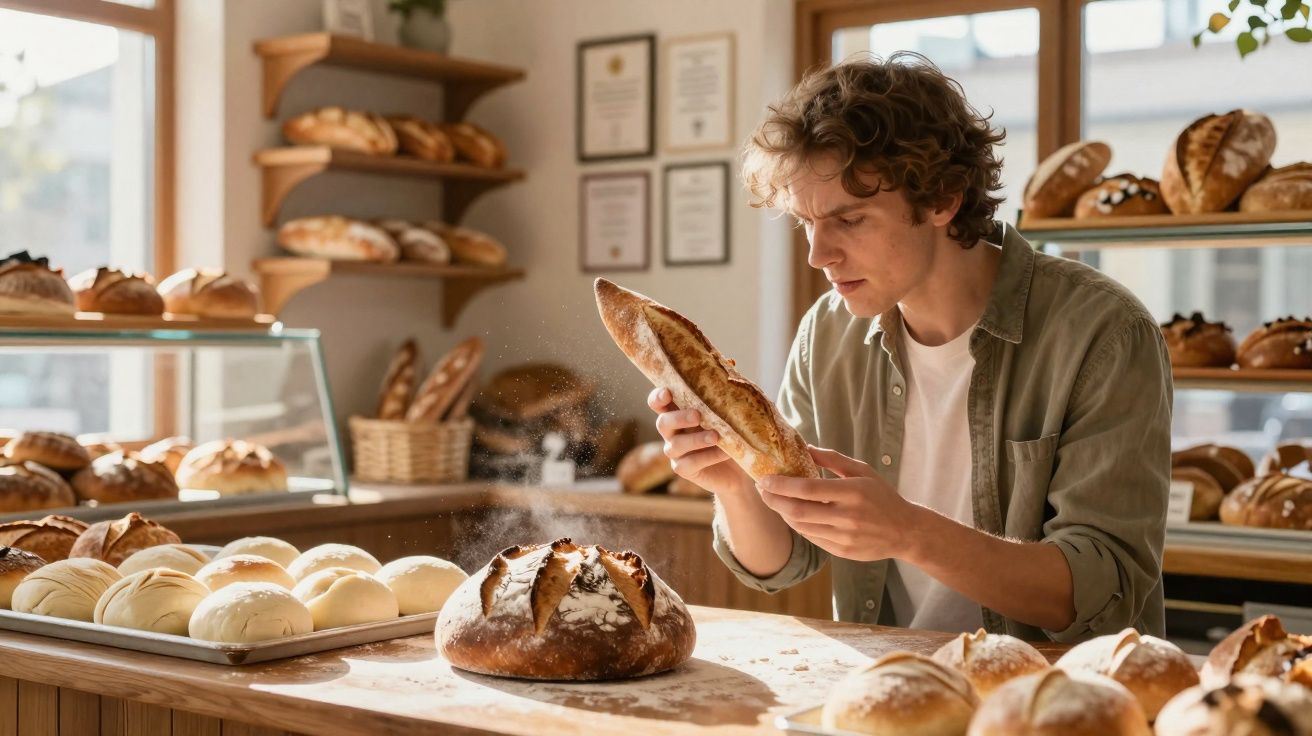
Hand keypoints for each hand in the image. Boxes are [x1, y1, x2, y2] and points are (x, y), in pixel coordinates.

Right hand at [647, 387, 751, 496]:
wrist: (744, 463)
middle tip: (697, 415)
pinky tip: (723, 452)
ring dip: (695, 439)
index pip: (658, 402)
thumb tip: (731, 361)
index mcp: (678, 412)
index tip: (667, 392)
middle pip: (662, 422)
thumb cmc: (734, 430)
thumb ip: (725, 389)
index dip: (658, 397)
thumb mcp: (731, 409)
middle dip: (678, 417)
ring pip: (675, 445)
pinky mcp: (684, 469)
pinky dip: (707, 457)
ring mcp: (676, 452)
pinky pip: (689, 464)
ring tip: (716, 436)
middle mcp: (672, 432)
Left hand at [756, 446, 919, 560]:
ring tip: (775, 501)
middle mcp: (847, 517)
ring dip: (783, 513)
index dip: (781, 485)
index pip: (808, 490)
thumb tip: (804, 447)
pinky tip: (793, 514)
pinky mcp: (842, 552)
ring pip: (801, 527)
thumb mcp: (862, 470)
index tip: (765, 479)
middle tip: (762, 490)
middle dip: (774, 501)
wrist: (905, 531)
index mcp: (853, 492)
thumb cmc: (882, 496)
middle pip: (798, 511)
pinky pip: (811, 538)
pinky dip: (798, 526)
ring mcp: (844, 537)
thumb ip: (832, 459)